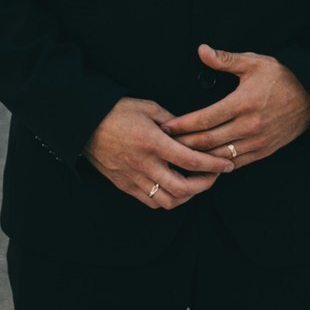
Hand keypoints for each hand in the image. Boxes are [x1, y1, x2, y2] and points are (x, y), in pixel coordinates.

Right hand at [86, 97, 232, 208]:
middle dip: (205, 185)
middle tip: (214, 176)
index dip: (213, 165)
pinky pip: (150, 202)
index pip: (191, 161)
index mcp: (153, 142)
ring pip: (168, 201)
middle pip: (183, 189)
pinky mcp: (124, 185)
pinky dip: (167, 199)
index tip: (226, 164)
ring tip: (195, 184)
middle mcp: (144, 164)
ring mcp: (133, 178)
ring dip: (187, 196)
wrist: (83, 123)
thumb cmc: (115, 111)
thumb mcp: (148, 107)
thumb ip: (173, 121)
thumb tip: (191, 130)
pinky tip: (173, 188)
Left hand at [165, 46, 309, 168]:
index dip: (181, 125)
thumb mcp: (254, 62)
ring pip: (219, 157)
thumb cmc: (282, 77)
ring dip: (198, 159)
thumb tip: (202, 50)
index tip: (165, 126)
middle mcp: (248, 126)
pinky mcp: (263, 151)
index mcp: (243, 103)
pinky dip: (218, 166)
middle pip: (207, 142)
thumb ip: (226, 59)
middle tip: (164, 144)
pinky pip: (235, 163)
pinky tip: (204, 164)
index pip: (204, 119)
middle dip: (183, 144)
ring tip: (179, 156)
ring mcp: (257, 142)